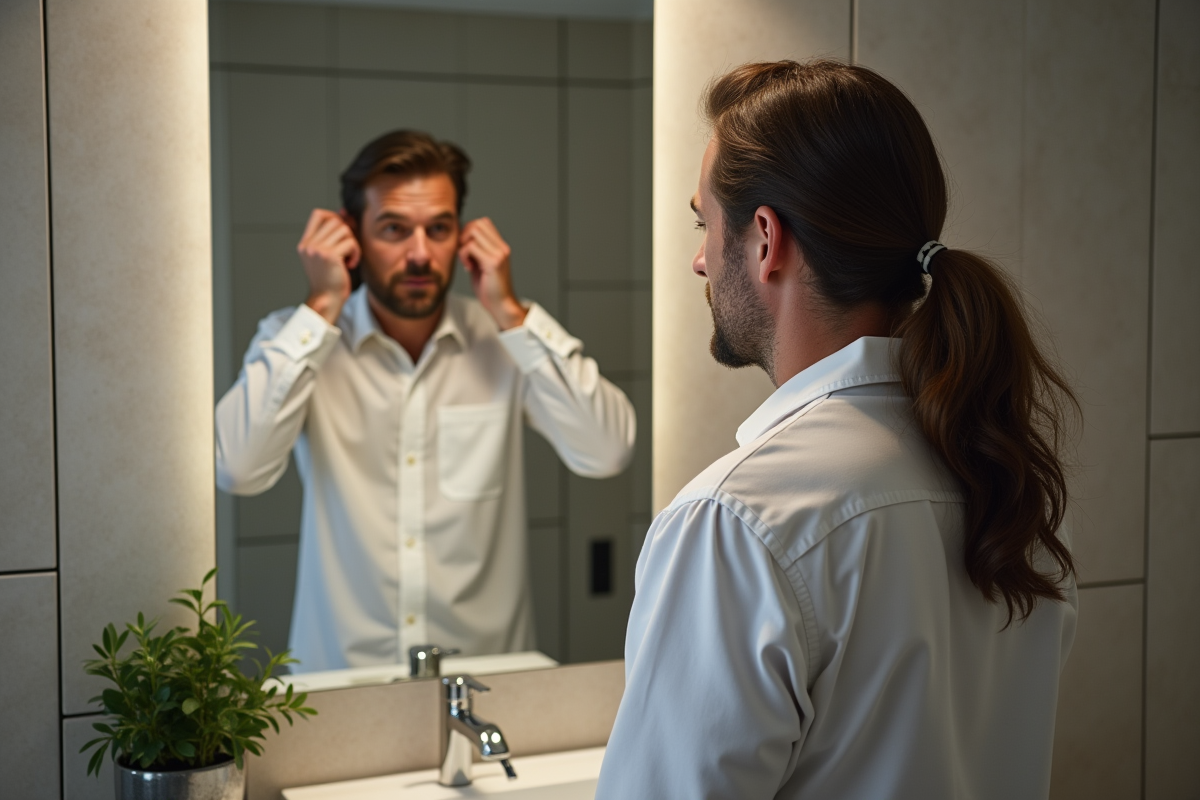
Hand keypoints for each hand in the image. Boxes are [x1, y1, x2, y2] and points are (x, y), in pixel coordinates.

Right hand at [297, 209, 361, 323]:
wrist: (327, 301)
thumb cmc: (331, 280)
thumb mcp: (329, 255)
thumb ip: (333, 235)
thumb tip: (344, 212)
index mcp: (305, 244)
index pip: (318, 214)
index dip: (334, 216)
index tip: (344, 231)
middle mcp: (309, 245)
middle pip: (335, 220)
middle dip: (348, 232)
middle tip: (349, 249)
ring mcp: (317, 250)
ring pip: (344, 229)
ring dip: (352, 243)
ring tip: (349, 258)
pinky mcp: (329, 256)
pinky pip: (350, 242)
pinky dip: (356, 253)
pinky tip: (351, 265)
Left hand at [458, 217, 526, 329]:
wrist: (500, 305)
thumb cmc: (489, 288)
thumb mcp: (480, 264)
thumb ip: (475, 249)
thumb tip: (460, 236)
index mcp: (500, 246)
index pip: (482, 223)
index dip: (468, 232)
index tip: (466, 250)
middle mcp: (502, 247)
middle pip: (476, 223)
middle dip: (463, 237)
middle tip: (464, 254)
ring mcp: (499, 254)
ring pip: (472, 231)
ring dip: (463, 246)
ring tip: (467, 261)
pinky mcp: (493, 262)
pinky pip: (470, 247)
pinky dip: (463, 256)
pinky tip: (468, 268)